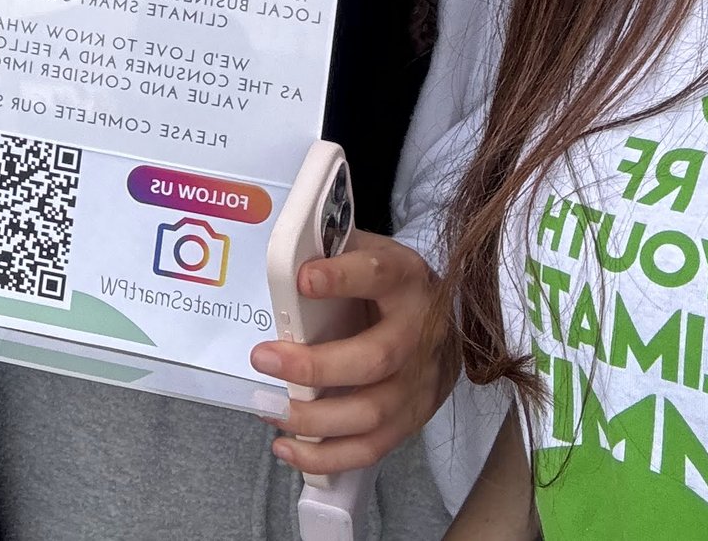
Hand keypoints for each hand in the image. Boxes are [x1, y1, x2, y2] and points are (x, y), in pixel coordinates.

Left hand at [248, 234, 456, 475]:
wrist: (444, 319)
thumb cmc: (389, 284)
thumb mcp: (368, 252)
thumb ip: (332, 253)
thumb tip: (282, 261)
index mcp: (406, 280)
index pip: (379, 274)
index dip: (343, 277)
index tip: (304, 278)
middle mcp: (420, 333)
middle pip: (375, 358)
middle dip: (316, 366)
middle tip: (263, 358)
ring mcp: (421, 382)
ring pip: (372, 412)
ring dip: (315, 417)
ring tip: (270, 409)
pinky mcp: (414, 418)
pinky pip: (372, 447)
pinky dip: (328, 455)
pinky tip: (288, 447)